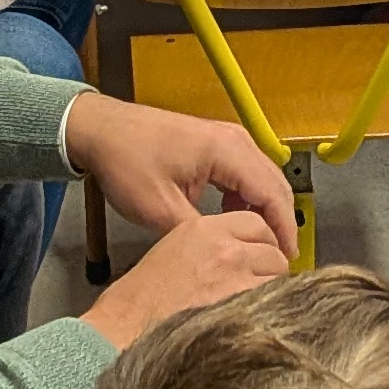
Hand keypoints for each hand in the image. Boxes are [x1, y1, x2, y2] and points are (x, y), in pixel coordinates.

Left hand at [65, 98, 297, 254]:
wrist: (101, 130)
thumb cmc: (126, 162)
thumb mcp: (160, 210)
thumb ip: (202, 233)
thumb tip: (229, 254)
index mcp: (226, 151)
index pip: (273, 193)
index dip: (284, 229)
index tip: (287, 259)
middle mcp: (234, 140)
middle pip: (276, 183)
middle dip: (280, 221)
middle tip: (278, 257)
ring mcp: (227, 138)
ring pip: (263, 177)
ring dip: (264, 209)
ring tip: (258, 242)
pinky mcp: (216, 142)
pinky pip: (246, 171)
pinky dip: (248, 196)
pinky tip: (233, 217)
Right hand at [81, 202, 292, 348]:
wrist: (126, 326)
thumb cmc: (139, 299)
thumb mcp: (172, 251)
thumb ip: (209, 247)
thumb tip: (237, 257)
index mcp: (203, 228)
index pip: (255, 224)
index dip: (262, 242)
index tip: (261, 255)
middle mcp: (224, 247)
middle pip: (272, 249)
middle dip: (270, 267)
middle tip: (260, 284)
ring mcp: (236, 275)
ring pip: (278, 274)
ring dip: (272, 288)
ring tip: (256, 304)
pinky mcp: (242, 303)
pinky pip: (274, 300)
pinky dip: (271, 309)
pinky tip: (255, 318)